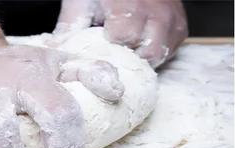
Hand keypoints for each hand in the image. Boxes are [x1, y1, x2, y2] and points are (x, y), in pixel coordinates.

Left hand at [55, 0, 187, 68]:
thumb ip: (71, 25)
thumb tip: (54, 51)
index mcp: (129, 5)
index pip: (124, 38)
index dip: (113, 44)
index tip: (105, 39)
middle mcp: (156, 13)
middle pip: (147, 52)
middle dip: (131, 55)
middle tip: (119, 48)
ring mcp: (171, 20)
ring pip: (160, 54)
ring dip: (144, 56)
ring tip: (131, 47)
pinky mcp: (180, 27)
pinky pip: (170, 50)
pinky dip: (157, 50)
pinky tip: (144, 41)